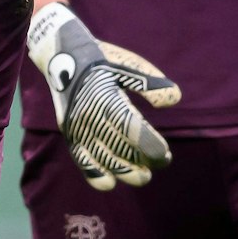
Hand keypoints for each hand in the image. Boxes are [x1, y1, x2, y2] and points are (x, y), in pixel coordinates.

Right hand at [28, 2, 179, 189]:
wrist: (63, 56)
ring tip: (144, 176)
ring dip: (125, 171)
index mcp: (106, 97)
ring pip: (103, 159)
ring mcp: (78, 127)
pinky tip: (111, 182)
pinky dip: (95, 175)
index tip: (165, 155)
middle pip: (119, 148)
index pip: (131, 129)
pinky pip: (82, 160)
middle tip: (162, 162)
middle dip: (144, 161)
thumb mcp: (128, 65)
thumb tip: (174, 99)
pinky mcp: (70, 134)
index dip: (150, 146)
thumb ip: (151, 83)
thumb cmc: (103, 59)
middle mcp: (90, 115)